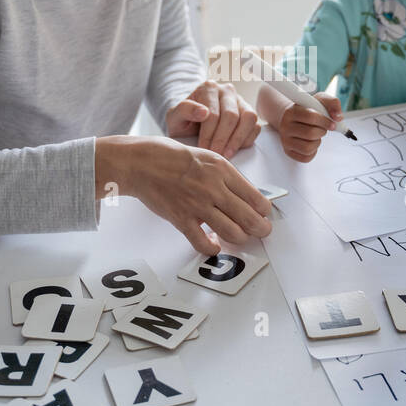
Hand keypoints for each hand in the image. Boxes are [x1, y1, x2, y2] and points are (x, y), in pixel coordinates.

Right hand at [104, 136, 271, 253]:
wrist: (141, 162)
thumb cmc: (171, 157)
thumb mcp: (207, 156)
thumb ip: (226, 176)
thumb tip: (244, 194)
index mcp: (223, 170)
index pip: (256, 197)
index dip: (264, 211)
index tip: (263, 214)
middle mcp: (214, 188)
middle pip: (249, 218)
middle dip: (261, 229)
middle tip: (262, 232)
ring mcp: (198, 205)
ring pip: (232, 232)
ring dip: (241, 239)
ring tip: (240, 238)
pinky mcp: (182, 219)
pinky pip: (202, 243)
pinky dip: (212, 248)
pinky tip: (214, 245)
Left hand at [166, 80, 260, 158]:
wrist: (192, 124)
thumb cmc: (183, 121)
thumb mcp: (174, 117)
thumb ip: (183, 110)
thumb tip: (203, 111)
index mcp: (208, 88)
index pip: (212, 113)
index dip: (208, 134)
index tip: (203, 149)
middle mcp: (227, 91)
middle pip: (231, 116)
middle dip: (222, 139)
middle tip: (215, 155)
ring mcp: (241, 101)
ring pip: (248, 118)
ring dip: (237, 140)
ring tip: (226, 155)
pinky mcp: (249, 114)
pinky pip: (255, 126)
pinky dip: (246, 140)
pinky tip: (233, 149)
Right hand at [278, 92, 342, 162]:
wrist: (291, 118)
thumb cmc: (308, 110)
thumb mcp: (319, 101)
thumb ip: (333, 103)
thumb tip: (338, 117)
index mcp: (291, 111)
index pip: (311, 117)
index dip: (325, 121)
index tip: (332, 124)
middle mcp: (285, 126)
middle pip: (311, 133)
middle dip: (322, 132)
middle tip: (322, 129)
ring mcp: (285, 140)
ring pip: (308, 147)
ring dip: (318, 142)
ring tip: (316, 135)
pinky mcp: (288, 151)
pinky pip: (306, 157)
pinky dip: (313, 151)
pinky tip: (311, 143)